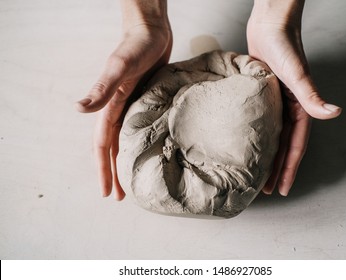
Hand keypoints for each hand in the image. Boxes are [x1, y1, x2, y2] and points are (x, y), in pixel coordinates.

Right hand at [75, 1, 171, 199]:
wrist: (151, 31)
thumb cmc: (136, 46)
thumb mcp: (119, 67)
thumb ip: (101, 89)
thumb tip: (77, 110)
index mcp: (111, 108)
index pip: (103, 147)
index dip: (104, 170)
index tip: (108, 193)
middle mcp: (121, 111)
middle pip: (113, 149)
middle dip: (114, 173)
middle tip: (120, 197)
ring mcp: (134, 107)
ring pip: (127, 141)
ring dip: (127, 161)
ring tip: (134, 180)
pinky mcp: (147, 101)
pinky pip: (141, 129)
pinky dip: (142, 144)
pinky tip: (151, 151)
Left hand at [247, 0, 340, 195]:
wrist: (270, 23)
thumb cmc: (283, 44)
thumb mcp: (296, 73)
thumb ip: (311, 95)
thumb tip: (334, 113)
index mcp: (299, 108)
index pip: (295, 146)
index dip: (289, 169)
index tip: (282, 188)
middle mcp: (289, 108)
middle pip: (283, 146)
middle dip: (277, 169)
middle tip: (267, 190)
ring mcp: (275, 102)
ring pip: (272, 137)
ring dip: (266, 156)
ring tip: (256, 174)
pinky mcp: (262, 95)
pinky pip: (261, 121)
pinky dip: (257, 135)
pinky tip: (247, 143)